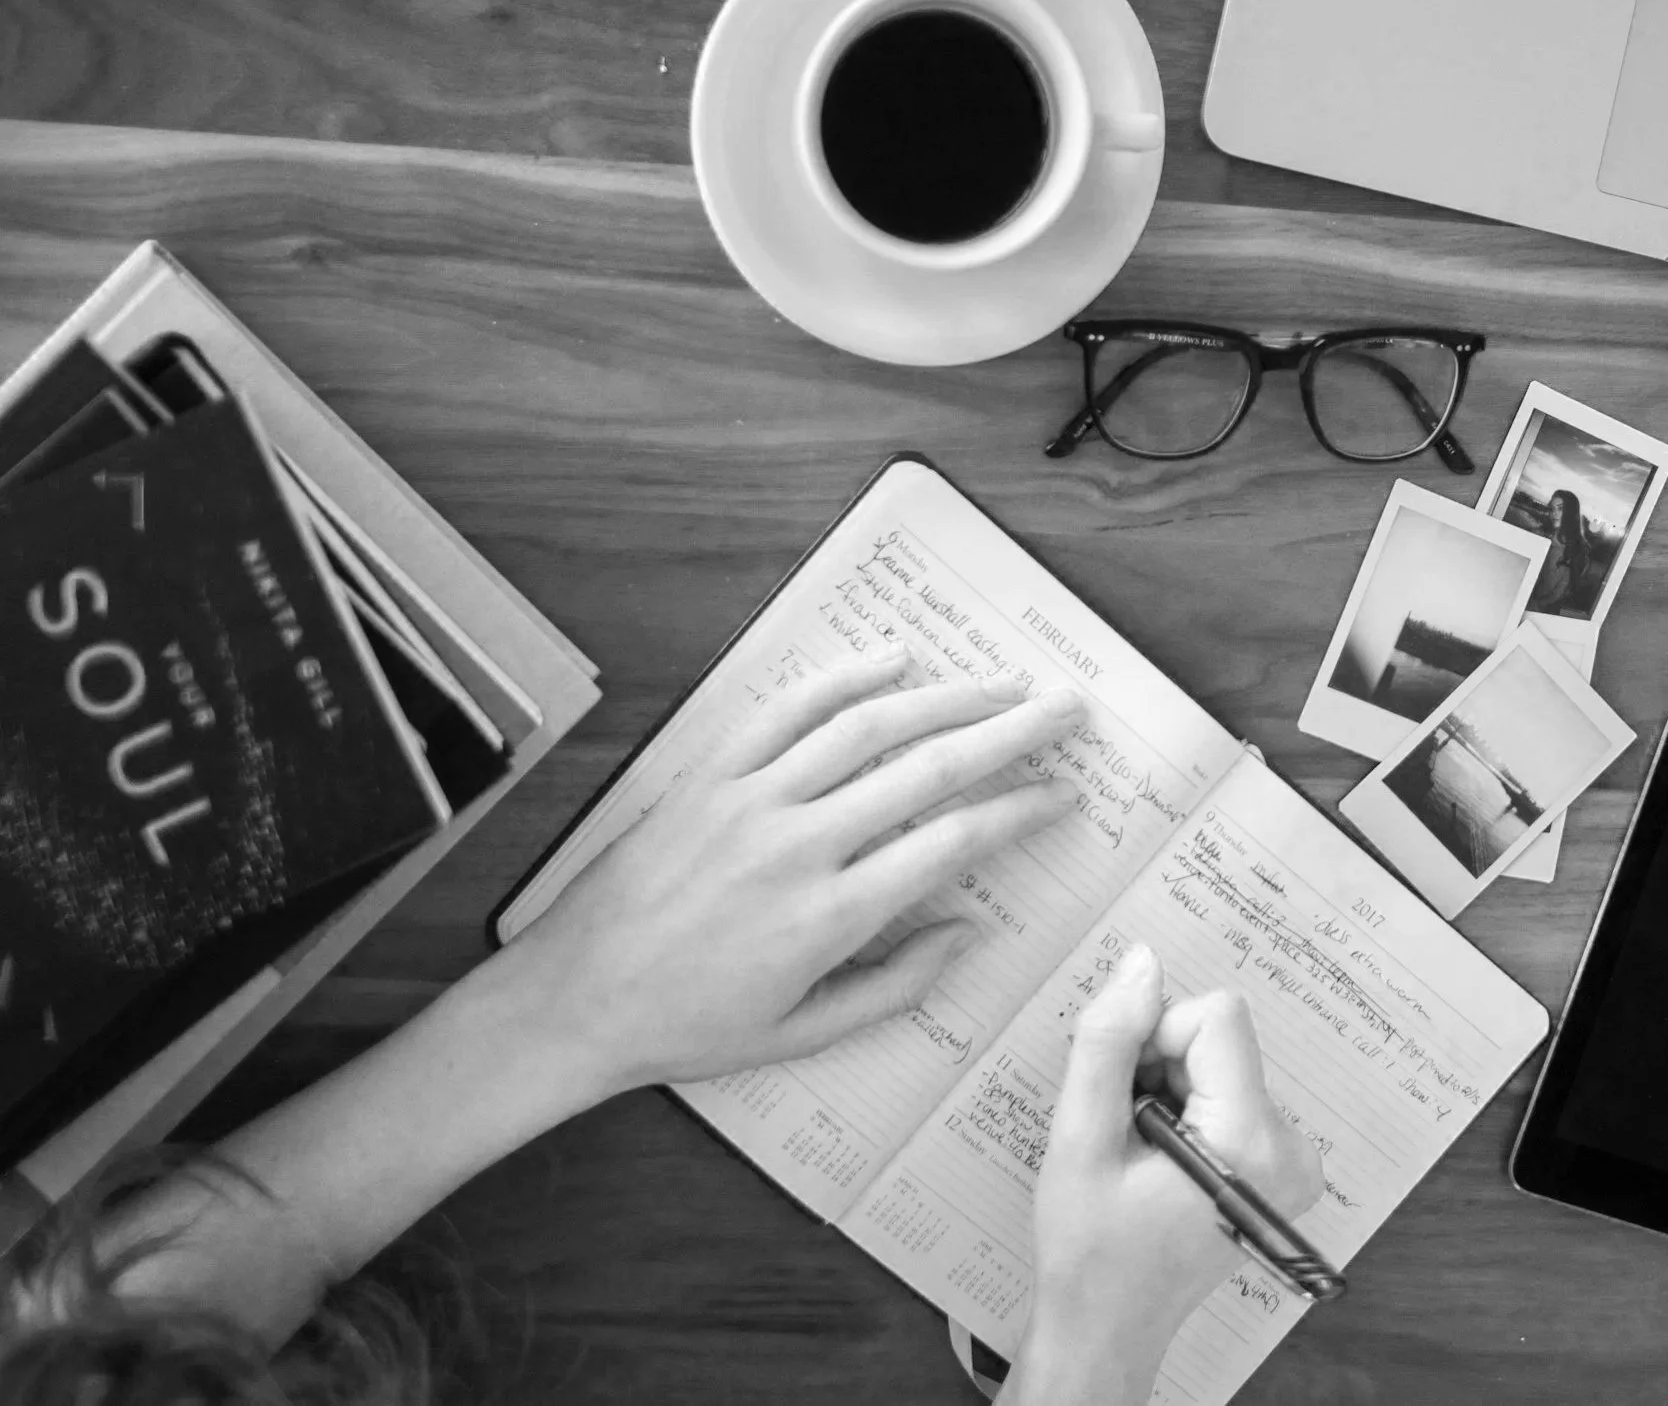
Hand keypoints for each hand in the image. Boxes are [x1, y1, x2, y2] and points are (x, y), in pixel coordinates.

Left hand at [499, 646, 1083, 1097]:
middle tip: (1065, 709)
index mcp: (830, 918)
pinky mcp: (709, 776)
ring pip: (868, 726)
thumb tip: (967, 932)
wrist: (574, 1000)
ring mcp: (750, 800)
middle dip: (1010, 732)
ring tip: (1002, 683)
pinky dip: (844, 678)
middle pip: (928, 769)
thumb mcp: (803, 1035)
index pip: (952, 843)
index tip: (1062, 796)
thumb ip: (896, 986)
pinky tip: (895, 660)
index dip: (1019, 812)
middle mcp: (799, 846)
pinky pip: (786, 710)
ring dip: (946, 697)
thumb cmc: (689, 1027)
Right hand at [1006, 945, 1325, 1405]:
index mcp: (1253, 1141)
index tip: (1124, 1095)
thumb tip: (1142, 960)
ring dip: (1169, 1088)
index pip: (1216, 1017)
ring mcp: (1294, 1160)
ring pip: (1221, 1060)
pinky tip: (1160, 1160)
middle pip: (1220, 1037)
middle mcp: (1292, 1147)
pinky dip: (1188, 1108)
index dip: (1154, 1038)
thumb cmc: (1089, 1248)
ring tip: (1140, 1154)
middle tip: (1126, 1134)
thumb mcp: (1080, 1139)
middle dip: (1160, 1066)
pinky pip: (1231, 1090)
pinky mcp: (1282, 1164)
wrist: (1109, 1327)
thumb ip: (1109, 1041)